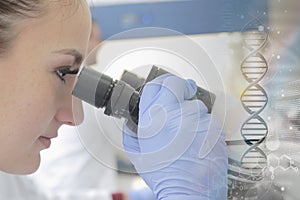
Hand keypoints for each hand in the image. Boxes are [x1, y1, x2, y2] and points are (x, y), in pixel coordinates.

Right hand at [123, 74, 227, 198]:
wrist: (189, 191)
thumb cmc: (164, 175)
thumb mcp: (136, 154)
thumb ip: (130, 132)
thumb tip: (130, 121)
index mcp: (154, 117)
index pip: (157, 84)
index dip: (159, 83)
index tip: (163, 86)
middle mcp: (176, 113)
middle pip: (178, 84)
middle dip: (179, 87)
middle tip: (180, 93)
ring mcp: (197, 119)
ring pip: (196, 103)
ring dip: (191, 111)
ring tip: (187, 131)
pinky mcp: (214, 127)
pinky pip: (208, 118)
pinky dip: (204, 124)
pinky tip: (197, 139)